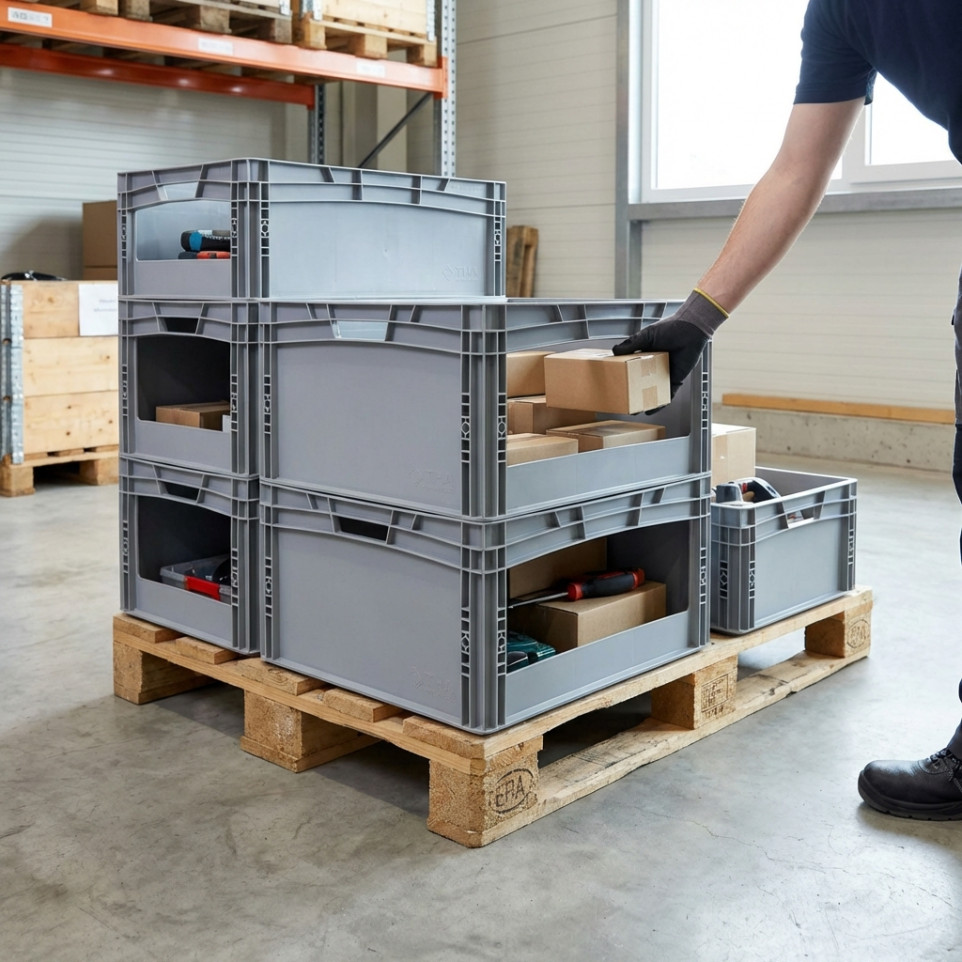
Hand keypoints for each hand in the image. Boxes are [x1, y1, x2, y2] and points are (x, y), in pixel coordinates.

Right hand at [612, 289, 726, 405]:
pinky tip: (651, 411)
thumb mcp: (646, 335)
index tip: (614, 383)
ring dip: (645, 401)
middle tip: (622, 400)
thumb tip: (614, 351)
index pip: (632, 368)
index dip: (624, 376)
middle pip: (642, 382)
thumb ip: (631, 343)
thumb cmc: (670, 328)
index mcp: (647, 356)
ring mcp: (666, 374)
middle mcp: (655, 367)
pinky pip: (668, 395)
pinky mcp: (676, 380)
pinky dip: (660, 404)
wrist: (691, 329)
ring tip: (634, 410)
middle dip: (633, 392)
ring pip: (654, 391)